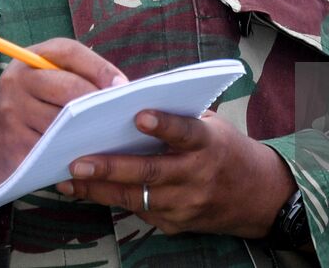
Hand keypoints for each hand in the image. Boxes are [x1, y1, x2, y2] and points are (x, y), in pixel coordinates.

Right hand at [0, 38, 126, 198]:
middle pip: (69, 87)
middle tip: (120, 115)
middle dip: (97, 101)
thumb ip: (75, 77)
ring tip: (110, 135)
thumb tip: (121, 88)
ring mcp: (11, 112)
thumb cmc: (29, 109)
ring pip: (63, 120)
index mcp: (28, 59)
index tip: (123, 85)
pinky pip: (52, 147)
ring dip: (89, 129)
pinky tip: (87, 154)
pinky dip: (73, 151)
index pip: (68, 52)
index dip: (99, 67)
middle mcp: (16, 80)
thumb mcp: (43, 84)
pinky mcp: (13, 143)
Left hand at [56, 109, 296, 237]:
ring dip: (99, 189)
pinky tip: (87, 191)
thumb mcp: (212, 126)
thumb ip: (178, 117)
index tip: (139, 115)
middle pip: (150, 173)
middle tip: (78, 160)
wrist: (258, 197)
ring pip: (136, 198)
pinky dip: (112, 200)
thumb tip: (131, 102)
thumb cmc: (226, 151)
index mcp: (209, 144)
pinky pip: (140, 212)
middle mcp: (198, 177)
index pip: (186, 133)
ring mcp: (186, 205)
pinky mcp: (176, 224)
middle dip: (110, 167)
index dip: (164, 125)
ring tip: (70, 179)